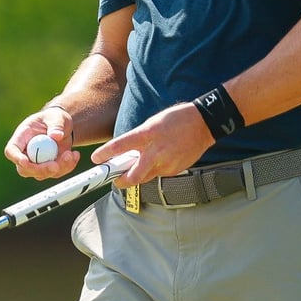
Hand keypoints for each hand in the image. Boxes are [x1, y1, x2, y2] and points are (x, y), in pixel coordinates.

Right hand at [4, 107, 79, 179]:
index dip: (16, 158)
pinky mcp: (47, 169)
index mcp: (21, 138)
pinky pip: (55, 174)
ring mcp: (35, 164)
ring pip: (41, 175)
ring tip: (71, 153)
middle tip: (56, 166)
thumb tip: (56, 136)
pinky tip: (74, 155)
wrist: (63, 127)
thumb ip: (56, 125)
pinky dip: (67, 167)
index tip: (25, 161)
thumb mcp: (56, 117)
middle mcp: (25, 153)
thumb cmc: (54, 119)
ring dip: (59, 168)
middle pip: (24, 169)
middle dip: (40, 170)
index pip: (11, 151)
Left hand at [89, 102, 212, 186]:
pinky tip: (159, 160)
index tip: (96, 159)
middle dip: (120, 181)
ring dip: (137, 175)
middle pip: (132, 176)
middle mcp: (156, 151)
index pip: (120, 145)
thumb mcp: (152, 124)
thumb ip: (140, 139)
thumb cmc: (176, 119)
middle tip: (114, 180)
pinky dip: (154, 170)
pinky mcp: (174, 170)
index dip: (105, 154)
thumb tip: (128, 151)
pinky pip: (158, 174)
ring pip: (145, 177)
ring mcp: (166, 163)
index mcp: (148, 134)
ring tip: (134, 169)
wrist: (204, 124)